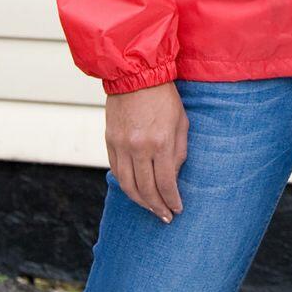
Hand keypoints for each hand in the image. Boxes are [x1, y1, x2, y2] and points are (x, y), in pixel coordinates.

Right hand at [105, 82, 188, 221]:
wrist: (136, 75)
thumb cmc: (165, 96)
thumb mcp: (182, 121)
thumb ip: (179, 151)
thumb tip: (173, 177)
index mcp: (161, 141)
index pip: (166, 183)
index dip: (172, 200)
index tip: (177, 210)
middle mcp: (139, 147)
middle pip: (146, 189)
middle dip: (157, 207)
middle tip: (165, 216)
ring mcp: (121, 146)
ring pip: (127, 185)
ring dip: (139, 202)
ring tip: (151, 209)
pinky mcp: (109, 142)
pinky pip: (116, 171)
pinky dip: (125, 185)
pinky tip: (135, 190)